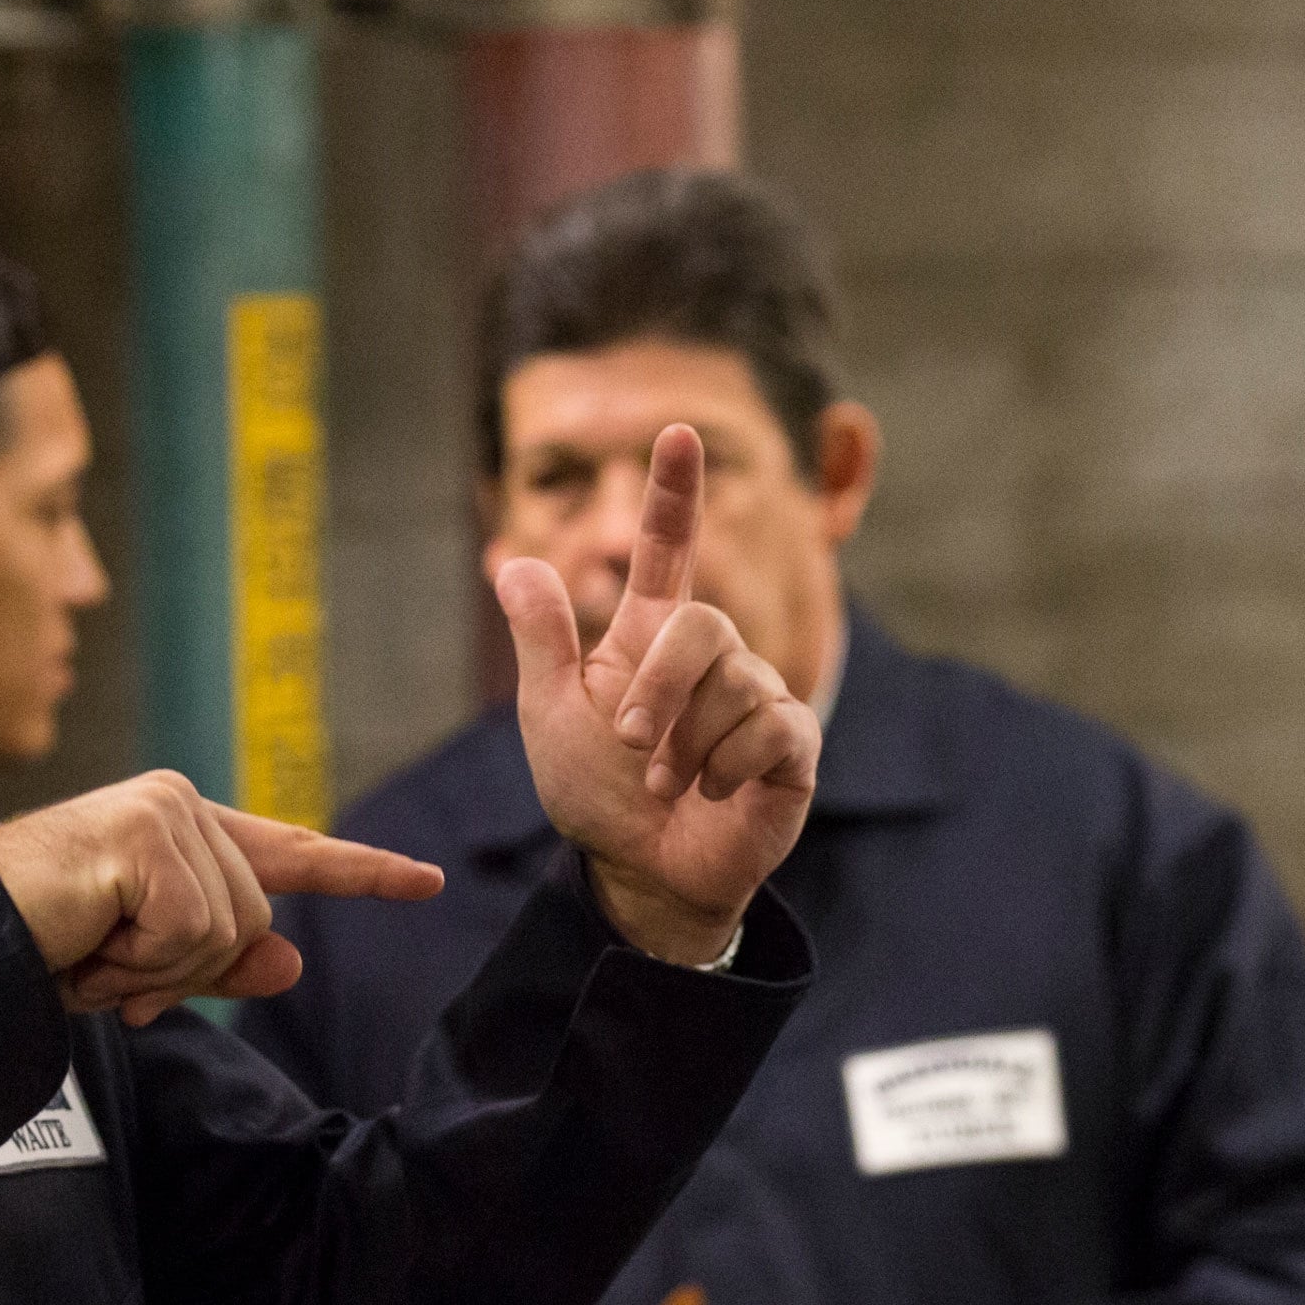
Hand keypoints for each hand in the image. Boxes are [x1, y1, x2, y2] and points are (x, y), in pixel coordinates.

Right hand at [0, 771, 444, 1024]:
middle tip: (105, 965)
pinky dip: (138, 962)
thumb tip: (290, 958)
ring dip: (154, 969)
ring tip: (89, 949)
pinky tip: (87, 937)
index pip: (288, 854)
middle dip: (183, 970)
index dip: (361, 872)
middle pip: (255, 921)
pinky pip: (191, 931)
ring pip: (228, 930)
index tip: (427, 882)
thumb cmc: (34, 947)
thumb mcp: (141, 969)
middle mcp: (179, 805)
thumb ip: (218, 963)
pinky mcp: (147, 833)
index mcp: (181, 832)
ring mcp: (165, 811)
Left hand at [498, 424, 819, 963]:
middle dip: (659, 689)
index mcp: (651, 636)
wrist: (642, 872)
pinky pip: (768, 728)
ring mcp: (759, 695)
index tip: (675, 433)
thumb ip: (542, 641)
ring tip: (670, 785)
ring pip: (733, 684)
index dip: (674, 491)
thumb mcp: (552, 716)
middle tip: (633, 746)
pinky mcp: (793, 742)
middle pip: (702, 625)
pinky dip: (724, 769)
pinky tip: (713, 794)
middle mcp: (713, 656)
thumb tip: (512, 562)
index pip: (670, 547)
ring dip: (685, 749)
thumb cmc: (598, 794)